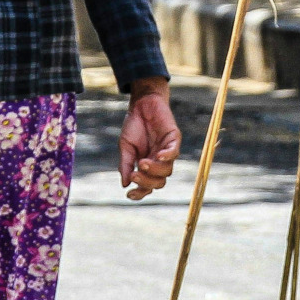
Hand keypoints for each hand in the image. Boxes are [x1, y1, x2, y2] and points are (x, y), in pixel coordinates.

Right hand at [118, 79, 180, 199]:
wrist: (141, 104)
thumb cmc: (134, 126)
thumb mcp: (125, 147)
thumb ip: (126, 165)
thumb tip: (125, 184)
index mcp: (148, 166)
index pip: (148, 185)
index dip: (140, 192)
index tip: (129, 195)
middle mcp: (159, 162)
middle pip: (159, 182)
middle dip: (146, 182)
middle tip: (134, 175)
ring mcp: (168, 151)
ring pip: (167, 171)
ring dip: (154, 170)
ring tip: (142, 162)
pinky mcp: (174, 139)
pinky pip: (174, 152)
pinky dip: (167, 156)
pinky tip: (158, 155)